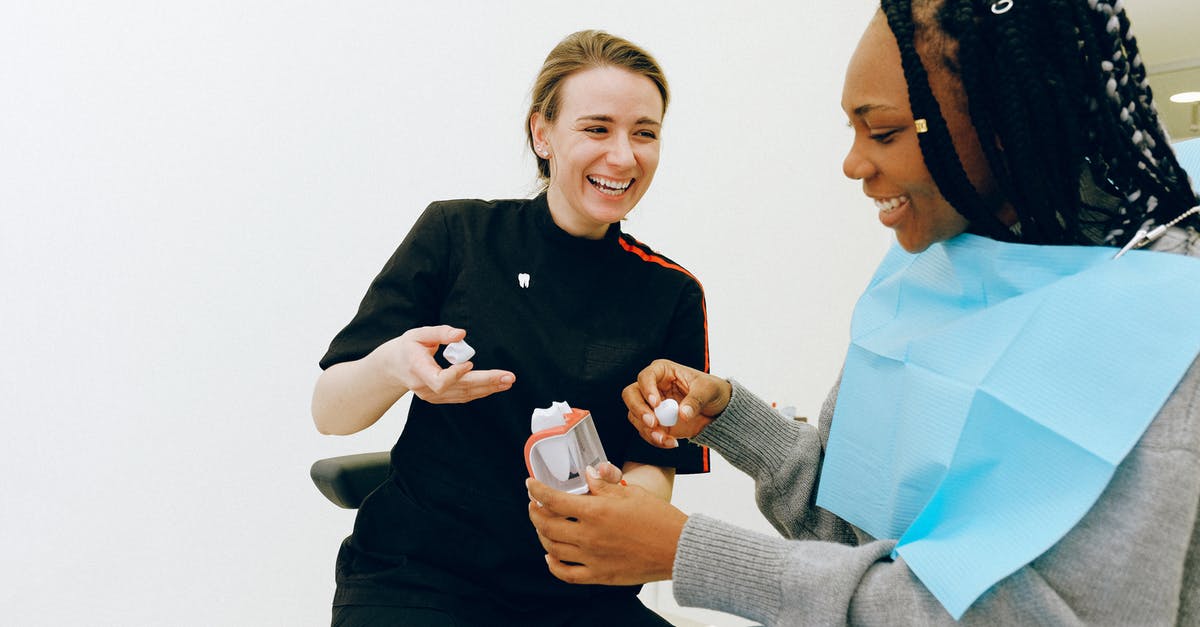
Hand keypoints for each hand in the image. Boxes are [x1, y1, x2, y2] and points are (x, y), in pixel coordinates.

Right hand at [376, 325, 514, 402]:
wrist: (393, 367)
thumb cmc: (407, 348)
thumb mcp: (419, 334)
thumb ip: (440, 332)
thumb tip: (462, 334)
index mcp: (418, 370)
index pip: (438, 381)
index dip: (455, 375)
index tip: (468, 363)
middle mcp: (426, 387)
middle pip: (459, 389)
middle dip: (485, 382)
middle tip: (507, 377)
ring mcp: (432, 396)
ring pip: (464, 395)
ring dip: (488, 388)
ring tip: (507, 381)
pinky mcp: (440, 398)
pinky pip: (463, 396)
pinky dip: (480, 391)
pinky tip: (495, 385)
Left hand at [527, 463, 685, 585]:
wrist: (678, 549)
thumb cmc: (659, 518)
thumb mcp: (631, 493)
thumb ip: (605, 484)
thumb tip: (587, 473)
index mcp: (596, 511)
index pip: (553, 500)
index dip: (536, 490)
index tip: (530, 484)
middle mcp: (589, 536)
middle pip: (546, 525)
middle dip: (535, 512)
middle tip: (534, 504)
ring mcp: (592, 558)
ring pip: (553, 548)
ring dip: (542, 535)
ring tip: (543, 525)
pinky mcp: (599, 575)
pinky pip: (566, 574)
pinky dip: (553, 565)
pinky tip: (551, 556)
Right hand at [622, 359, 731, 447]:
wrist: (717, 410)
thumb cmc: (712, 391)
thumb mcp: (709, 390)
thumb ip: (695, 400)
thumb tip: (683, 413)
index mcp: (663, 372)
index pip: (646, 376)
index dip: (647, 389)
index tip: (657, 404)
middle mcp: (652, 387)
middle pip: (631, 395)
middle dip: (638, 410)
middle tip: (653, 423)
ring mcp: (651, 406)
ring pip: (634, 416)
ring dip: (647, 429)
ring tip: (665, 438)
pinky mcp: (654, 423)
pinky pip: (645, 431)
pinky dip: (655, 439)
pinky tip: (670, 442)